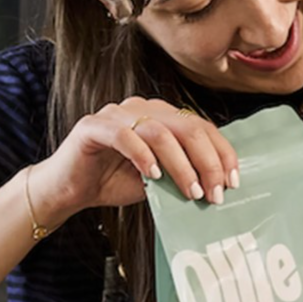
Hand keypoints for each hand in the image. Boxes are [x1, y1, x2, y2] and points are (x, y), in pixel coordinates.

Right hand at [32, 98, 239, 226]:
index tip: (233, 181)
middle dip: (207, 161)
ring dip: (181, 165)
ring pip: (160, 132)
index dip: (221, 152)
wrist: (69, 189)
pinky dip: (142, 156)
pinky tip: (152, 177)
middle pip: (187, 127)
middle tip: (216, 193)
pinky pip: (124, 136)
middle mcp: (142, 109)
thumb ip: (181, 176)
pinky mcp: (94, 126)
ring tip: (191, 192)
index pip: (200, 127)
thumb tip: (216, 187)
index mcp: (161, 117)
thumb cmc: (113, 182)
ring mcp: (117, 114)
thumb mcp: (157, 182)